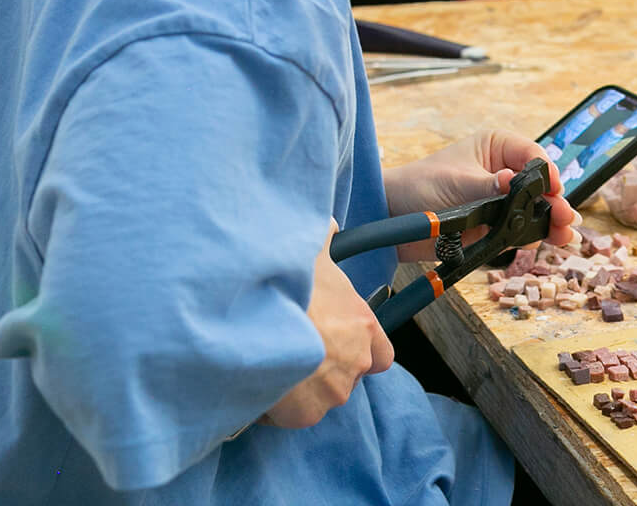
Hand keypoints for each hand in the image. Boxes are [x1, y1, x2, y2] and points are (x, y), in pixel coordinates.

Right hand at [264, 228, 393, 428]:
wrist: (255, 319)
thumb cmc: (286, 282)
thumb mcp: (310, 250)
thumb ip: (322, 239)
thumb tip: (324, 223)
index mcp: (362, 324)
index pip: (382, 354)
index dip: (361, 351)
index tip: (338, 344)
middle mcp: (355, 360)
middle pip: (345, 374)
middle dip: (321, 368)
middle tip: (292, 349)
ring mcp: (333, 389)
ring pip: (318, 395)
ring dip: (299, 386)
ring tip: (271, 363)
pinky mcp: (306, 413)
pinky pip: (292, 413)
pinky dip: (276, 405)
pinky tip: (258, 381)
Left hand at [384, 131, 580, 259]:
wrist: (392, 219)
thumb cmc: (417, 186)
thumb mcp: (456, 182)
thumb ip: (488, 185)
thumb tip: (512, 181)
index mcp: (495, 147)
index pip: (531, 155)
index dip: (546, 171)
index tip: (553, 187)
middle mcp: (502, 171)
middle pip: (539, 184)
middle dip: (554, 200)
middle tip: (565, 215)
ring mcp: (500, 199)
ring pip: (534, 208)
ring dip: (550, 219)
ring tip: (565, 232)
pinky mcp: (495, 224)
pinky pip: (521, 228)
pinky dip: (535, 234)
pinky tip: (549, 239)